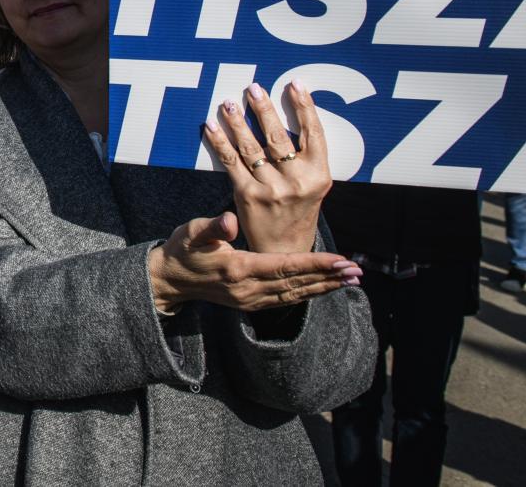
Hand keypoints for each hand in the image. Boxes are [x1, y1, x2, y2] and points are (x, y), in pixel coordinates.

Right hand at [148, 212, 360, 313]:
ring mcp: (250, 300)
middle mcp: (249, 289)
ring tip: (350, 281)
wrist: (168, 279)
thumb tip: (231, 221)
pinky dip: (308, 294)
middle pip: (297, 283)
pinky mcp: (251, 304)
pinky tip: (324, 288)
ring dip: (324, 288)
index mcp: (239, 269)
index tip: (341, 260)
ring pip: (295, 295)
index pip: (286, 266)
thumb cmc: (181, 249)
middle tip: (357, 272)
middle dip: (329, 277)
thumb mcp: (192, 232)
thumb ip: (213, 227)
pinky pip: (286, 300)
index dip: (316, 263)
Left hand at [203, 81, 331, 253]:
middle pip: (277, 136)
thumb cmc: (299, 208)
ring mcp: (270, 189)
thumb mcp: (314, 184)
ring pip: (251, 146)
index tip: (295, 84)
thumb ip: (306, 156)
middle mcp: (296, 181)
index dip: (305, 107)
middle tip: (253, 88)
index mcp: (318, 175)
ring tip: (229, 103)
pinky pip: (231, 162)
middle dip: (263, 109)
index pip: (314, 133)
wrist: (284, 249)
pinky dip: (220, 142)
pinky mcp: (246, 195)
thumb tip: (290, 114)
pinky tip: (212, 126)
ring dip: (238, 121)